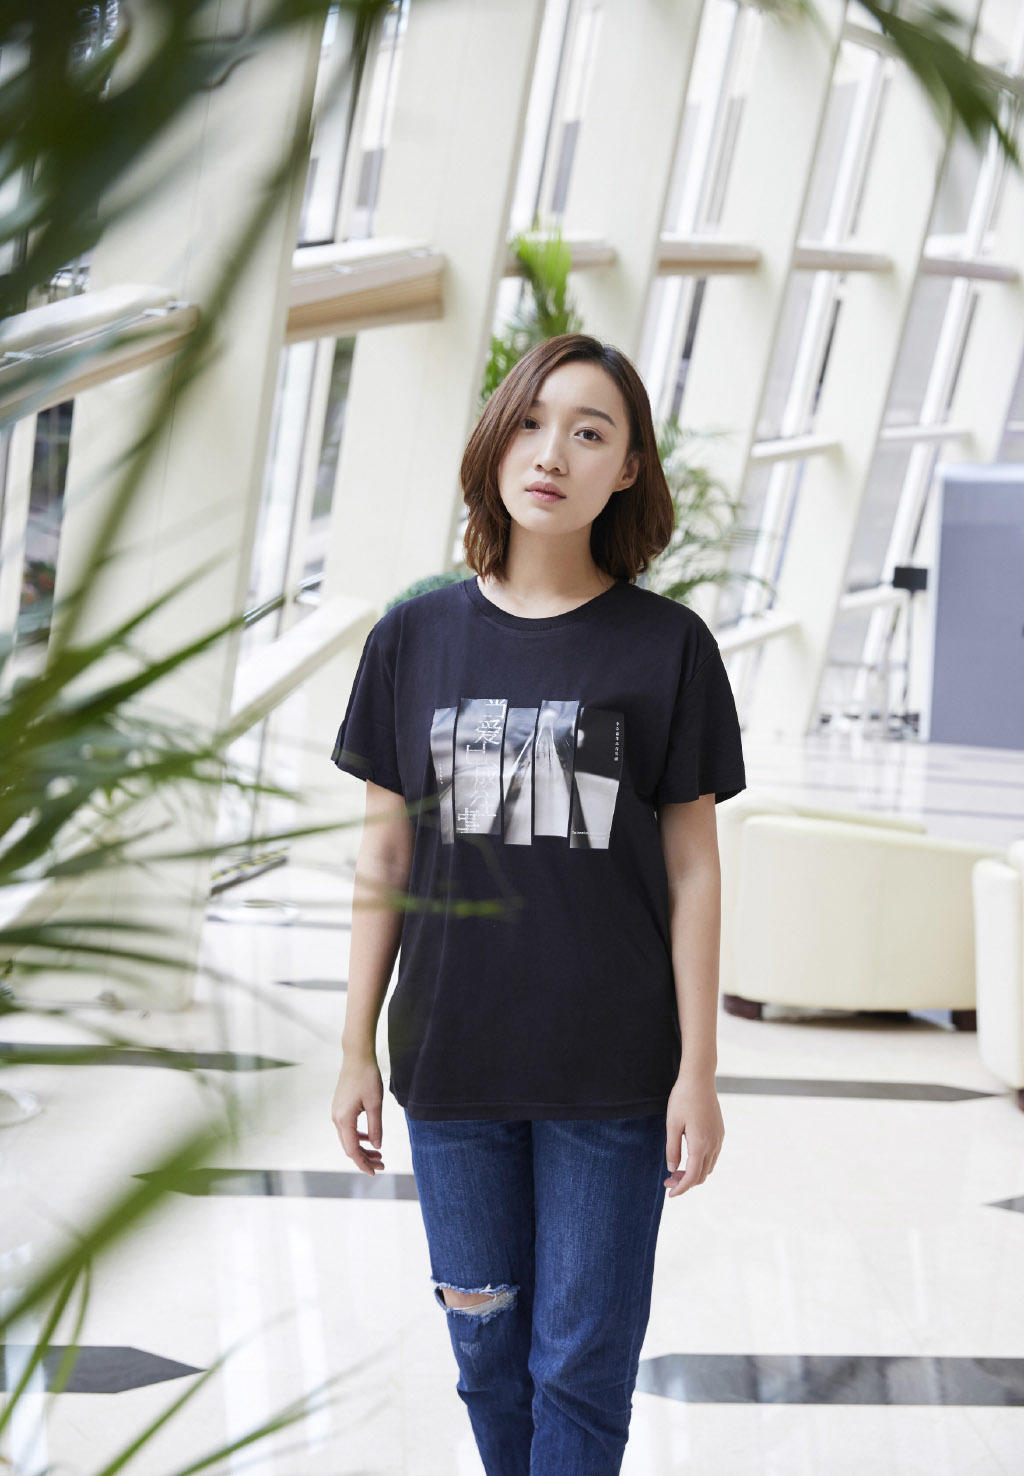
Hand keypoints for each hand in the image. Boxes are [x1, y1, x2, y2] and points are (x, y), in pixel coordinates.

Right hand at [331, 1055, 384, 1174]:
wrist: (356, 1057)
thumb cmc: (367, 1077)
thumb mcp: (376, 1104)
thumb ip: (376, 1127)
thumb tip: (377, 1146)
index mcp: (344, 1119)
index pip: (352, 1150)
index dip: (363, 1163)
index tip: (375, 1172)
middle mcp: (337, 1118)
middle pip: (349, 1147)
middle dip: (365, 1158)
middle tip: (382, 1164)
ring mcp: (337, 1113)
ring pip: (349, 1139)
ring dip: (363, 1149)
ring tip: (379, 1154)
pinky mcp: (340, 1108)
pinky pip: (348, 1129)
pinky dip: (359, 1137)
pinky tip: (370, 1139)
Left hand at [664, 1074, 722, 1197]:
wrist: (699, 1078)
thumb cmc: (682, 1099)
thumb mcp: (672, 1124)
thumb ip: (672, 1149)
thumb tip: (672, 1169)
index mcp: (700, 1144)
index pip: (692, 1176)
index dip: (681, 1188)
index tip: (670, 1194)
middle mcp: (713, 1144)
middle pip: (702, 1175)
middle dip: (685, 1182)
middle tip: (668, 1181)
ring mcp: (719, 1138)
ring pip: (708, 1167)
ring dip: (694, 1173)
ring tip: (676, 1171)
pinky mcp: (720, 1132)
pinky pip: (713, 1155)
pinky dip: (701, 1163)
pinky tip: (688, 1158)